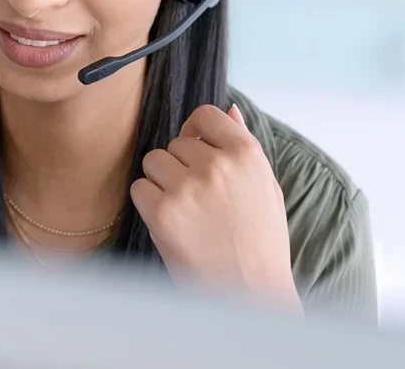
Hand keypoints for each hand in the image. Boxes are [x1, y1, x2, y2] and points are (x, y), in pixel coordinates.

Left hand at [131, 104, 299, 310]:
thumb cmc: (260, 242)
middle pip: (175, 143)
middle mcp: (216, 165)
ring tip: (186, 211)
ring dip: (161, 182)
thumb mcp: (266, 187)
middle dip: (181, 166)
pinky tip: (172, 223)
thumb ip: (243, 146)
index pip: (205, 114)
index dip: (196, 131)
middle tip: (200, 200)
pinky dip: (148, 204)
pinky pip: (139, 188)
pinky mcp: (162, 211)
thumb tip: (229, 110)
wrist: (250, 294)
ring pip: (153, 162)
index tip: (196, 149)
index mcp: (246, 154)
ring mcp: (187, 188)